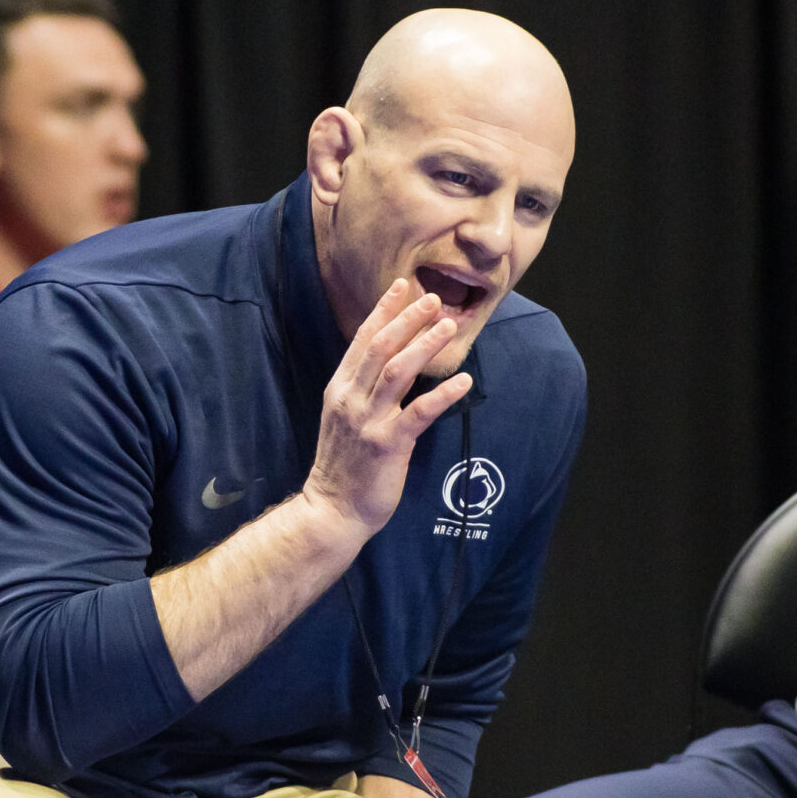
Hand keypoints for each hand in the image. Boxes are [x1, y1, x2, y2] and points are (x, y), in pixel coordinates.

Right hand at [297, 280, 473, 535]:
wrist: (332, 510)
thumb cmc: (343, 467)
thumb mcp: (346, 419)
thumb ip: (364, 390)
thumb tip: (394, 362)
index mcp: (340, 390)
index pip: (362, 341)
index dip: (383, 311)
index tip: (403, 287)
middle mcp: (351, 400)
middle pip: (380, 347)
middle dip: (407, 319)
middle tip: (433, 299)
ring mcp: (368, 422)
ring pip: (398, 371)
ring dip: (424, 345)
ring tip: (448, 326)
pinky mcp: (388, 445)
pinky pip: (419, 413)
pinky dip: (443, 395)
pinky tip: (464, 383)